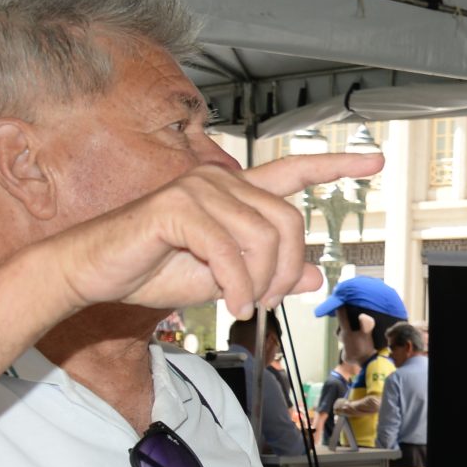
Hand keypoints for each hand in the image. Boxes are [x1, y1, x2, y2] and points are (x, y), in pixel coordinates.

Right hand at [41, 151, 382, 319]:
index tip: (375, 163)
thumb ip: (270, 273)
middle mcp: (220, 183)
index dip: (336, 167)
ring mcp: (197, 190)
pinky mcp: (175, 207)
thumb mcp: (224, 279)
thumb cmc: (152, 270)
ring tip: (245, 303)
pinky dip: (236, 284)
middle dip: (288, 269)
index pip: (293, 171)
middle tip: (269, 301)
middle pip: (289, 222)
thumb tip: (315, 275)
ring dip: (261, 282)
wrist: (91, 273)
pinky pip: (227, 250)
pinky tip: (231, 303)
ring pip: (262, 238)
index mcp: (234, 194)